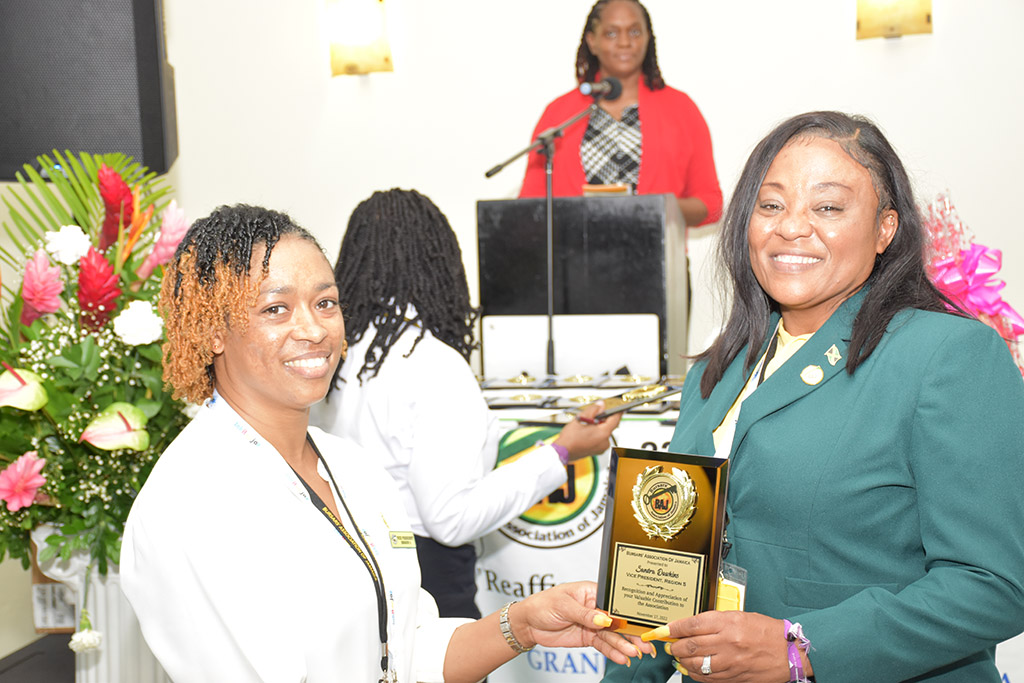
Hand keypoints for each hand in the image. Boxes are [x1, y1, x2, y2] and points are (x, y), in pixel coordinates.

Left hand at [510, 581, 653, 665]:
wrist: (529, 623)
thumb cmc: (543, 604)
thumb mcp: (563, 605)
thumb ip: (585, 613)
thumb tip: (604, 620)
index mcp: (592, 592)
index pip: (615, 602)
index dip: (629, 613)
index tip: (641, 623)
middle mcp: (596, 608)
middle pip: (618, 621)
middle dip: (632, 633)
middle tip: (645, 644)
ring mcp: (593, 624)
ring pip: (613, 636)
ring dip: (624, 645)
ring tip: (634, 654)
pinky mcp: (589, 637)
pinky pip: (604, 646)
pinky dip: (613, 652)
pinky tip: (622, 657)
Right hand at [554, 402, 621, 460]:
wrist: (563, 452)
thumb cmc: (570, 438)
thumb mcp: (581, 418)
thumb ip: (593, 410)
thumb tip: (601, 405)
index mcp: (603, 433)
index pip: (615, 419)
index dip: (617, 412)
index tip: (619, 407)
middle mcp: (605, 442)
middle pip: (609, 426)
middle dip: (603, 419)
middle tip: (594, 415)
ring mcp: (601, 448)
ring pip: (604, 432)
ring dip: (598, 426)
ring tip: (586, 425)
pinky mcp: (597, 450)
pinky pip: (600, 439)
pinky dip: (595, 434)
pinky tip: (586, 432)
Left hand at [643, 610, 806, 681]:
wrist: (789, 653)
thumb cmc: (767, 632)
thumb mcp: (740, 616)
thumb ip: (716, 620)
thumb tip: (692, 626)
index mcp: (728, 622)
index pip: (692, 624)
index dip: (673, 627)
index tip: (663, 629)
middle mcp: (727, 641)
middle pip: (690, 644)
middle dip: (675, 645)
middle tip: (670, 644)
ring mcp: (730, 661)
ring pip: (696, 663)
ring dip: (682, 660)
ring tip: (678, 656)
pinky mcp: (734, 677)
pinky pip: (708, 678)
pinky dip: (695, 674)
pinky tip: (691, 669)